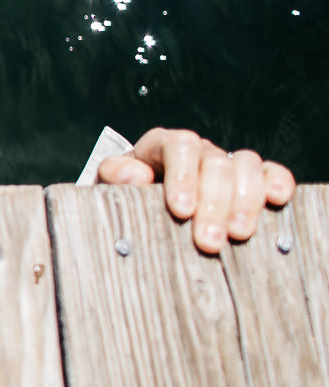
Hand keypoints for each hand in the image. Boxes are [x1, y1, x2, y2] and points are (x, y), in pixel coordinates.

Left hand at [96, 128, 295, 253]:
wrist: (138, 204)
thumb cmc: (124, 194)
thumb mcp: (108, 184)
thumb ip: (115, 175)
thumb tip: (136, 176)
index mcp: (162, 145)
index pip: (180, 147)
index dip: (183, 177)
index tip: (181, 211)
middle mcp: (198, 150)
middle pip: (215, 163)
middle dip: (214, 204)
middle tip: (208, 241)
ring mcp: (226, 162)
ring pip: (246, 165)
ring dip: (246, 200)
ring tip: (239, 234)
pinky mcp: (250, 178)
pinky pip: (270, 171)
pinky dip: (277, 182)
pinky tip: (277, 200)